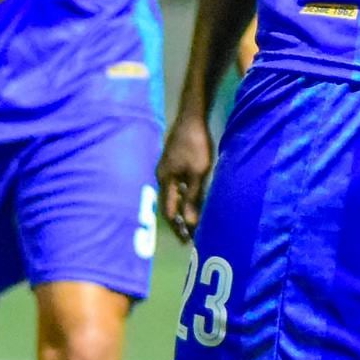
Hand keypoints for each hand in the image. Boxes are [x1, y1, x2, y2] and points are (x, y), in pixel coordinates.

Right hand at [157, 106, 217, 243]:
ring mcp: (165, 169)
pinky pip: (175, 186)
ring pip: (172, 195)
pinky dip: (182, 197)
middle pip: (168, 204)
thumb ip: (192, 197)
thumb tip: (188, 222)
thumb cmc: (195, 144)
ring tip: (191, 223)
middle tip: (189, 237)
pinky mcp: (172, 163)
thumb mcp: (197, 172)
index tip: (187, 241)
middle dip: (178, 221)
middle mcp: (161, 176)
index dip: (177, 226)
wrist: (191, 117)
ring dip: (181, 209)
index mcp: (165, 180)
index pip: (169, 211)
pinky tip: (190, 201)